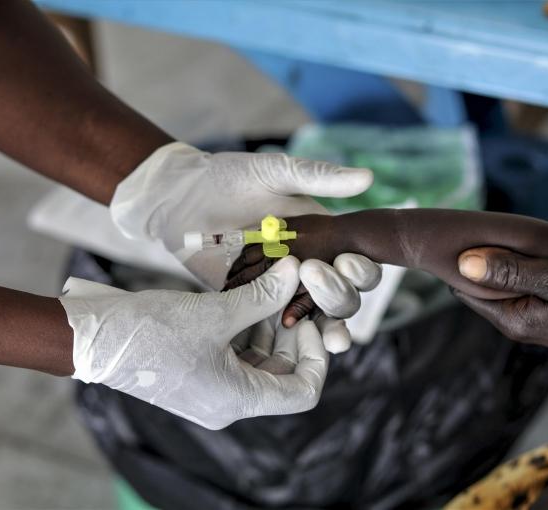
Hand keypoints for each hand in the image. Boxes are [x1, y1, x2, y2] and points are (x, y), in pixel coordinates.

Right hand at [59, 256, 328, 429]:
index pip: (304, 391)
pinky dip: (245, 329)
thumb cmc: (152, 331)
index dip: (316, 354)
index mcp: (238, 400)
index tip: (309, 317)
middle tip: (291, 294)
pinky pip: (235, 355)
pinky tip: (244, 298)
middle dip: (291, 333)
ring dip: (267, 326)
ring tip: (267, 289)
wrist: (93, 339)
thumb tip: (297, 270)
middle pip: (282, 374)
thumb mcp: (216, 312)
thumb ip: (263, 294)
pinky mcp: (197, 375)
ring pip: (259, 362)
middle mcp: (229, 403)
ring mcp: (212, 390)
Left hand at [109, 142, 380, 350]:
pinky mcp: (251, 301)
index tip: (348, 262)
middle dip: (340, 295)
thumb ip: (317, 177)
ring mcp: (279, 288)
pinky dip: (287, 330)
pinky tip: (290, 334)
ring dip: (327, 328)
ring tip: (332, 341)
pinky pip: (274, 322)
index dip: (360, 269)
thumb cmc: (227, 177)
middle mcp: (308, 266)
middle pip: (342, 294)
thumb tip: (369, 178)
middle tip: (316, 278)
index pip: (357, 262)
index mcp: (323, 237)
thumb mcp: (273, 172)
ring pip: (315, 317)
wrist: (177, 197)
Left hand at [453, 248, 547, 400]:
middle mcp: (518, 322)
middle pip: (491, 278)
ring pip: (517, 275)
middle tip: (541, 231)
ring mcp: (537, 318)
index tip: (488, 233)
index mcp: (512, 317)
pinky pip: (539, 280)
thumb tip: (463, 262)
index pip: (464, 287)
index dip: (469, 257)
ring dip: (532, 253)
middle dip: (506, 250)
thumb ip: (512, 270)